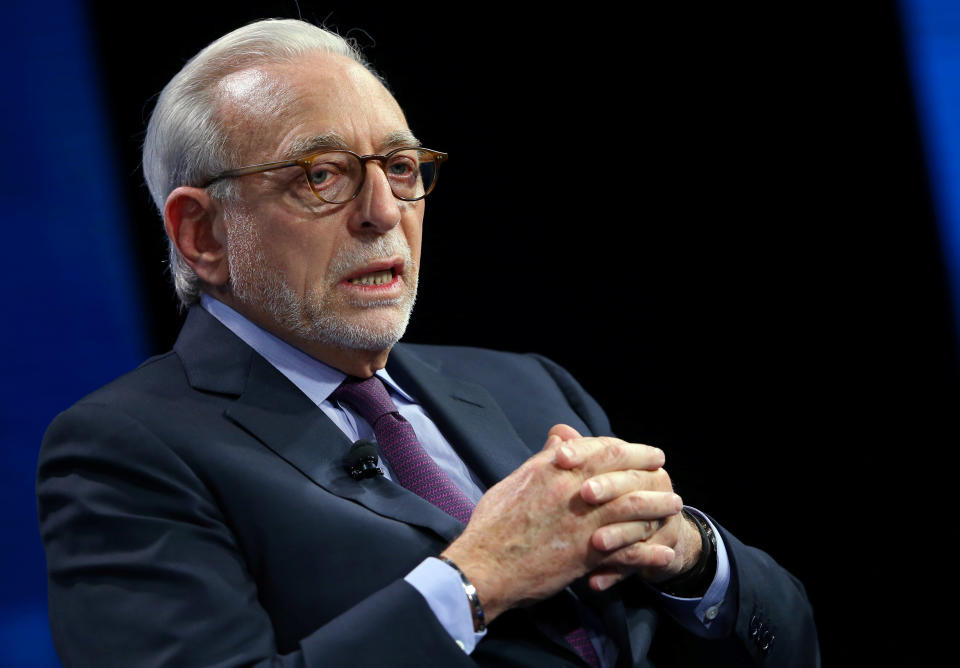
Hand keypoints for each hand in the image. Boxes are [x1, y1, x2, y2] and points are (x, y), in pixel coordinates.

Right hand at [441, 425, 680, 621]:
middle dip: (648, 471)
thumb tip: (562, 439)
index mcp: (553, 469)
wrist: (484, 566)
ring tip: (674, 507)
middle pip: (623, 473)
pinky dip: (648, 552)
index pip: (600, 448)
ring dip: (658, 507)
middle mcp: (572, 491)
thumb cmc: (493, 523)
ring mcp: (582, 523)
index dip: (626, 449)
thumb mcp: (515, 481)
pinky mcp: (585, 555)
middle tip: (665, 471)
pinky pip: (626, 551)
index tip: (641, 451)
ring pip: (632, 509)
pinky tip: (663, 552)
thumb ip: (543, 460)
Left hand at [555, 425, 702, 590]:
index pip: (614, 450)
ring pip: (640, 525)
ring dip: (617, 535)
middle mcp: (654, 486)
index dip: (587, 451)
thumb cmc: (609, 499)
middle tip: (584, 493)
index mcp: (636, 462)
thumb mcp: (593, 477)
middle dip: (609, 487)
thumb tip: (557, 433)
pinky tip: (594, 583)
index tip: (560, 457)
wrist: (646, 540)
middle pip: (633, 483)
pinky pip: (637, 564)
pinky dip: (615, 574)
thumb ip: (577, 456)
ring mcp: (660, 521)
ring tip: (594, 542)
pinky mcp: (658, 554)